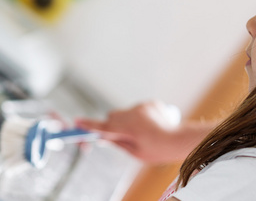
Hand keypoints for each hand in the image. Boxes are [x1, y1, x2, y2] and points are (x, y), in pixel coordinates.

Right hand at [75, 101, 215, 163]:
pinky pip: (138, 108)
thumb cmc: (157, 150)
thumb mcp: (135, 152)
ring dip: (127, 120)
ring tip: (142, 131)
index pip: (104, 126)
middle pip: (113, 116)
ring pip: (125, 112)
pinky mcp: (150, 102)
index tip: (77, 121)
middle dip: (112, 124)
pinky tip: (150, 124)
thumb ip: (117, 142)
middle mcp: (133, 114)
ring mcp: (142, 106)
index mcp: (128, 128)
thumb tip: (103, 137)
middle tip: (121, 135)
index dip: (89, 125)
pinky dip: (139, 115)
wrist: (178, 139)